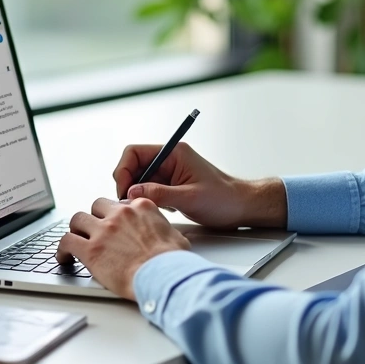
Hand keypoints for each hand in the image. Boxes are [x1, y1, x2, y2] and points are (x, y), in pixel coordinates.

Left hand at [56, 197, 190, 298]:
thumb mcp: (176, 237)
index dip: (115, 216)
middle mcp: (120, 214)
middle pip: (97, 207)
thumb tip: (167, 237)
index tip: (113, 225)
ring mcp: (103, 230)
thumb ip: (163, 230)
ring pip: (77, 219)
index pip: (120, 204)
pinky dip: (62, 249)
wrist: (163, 276)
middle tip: (94, 232)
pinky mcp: (90, 249)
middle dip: (94, 218)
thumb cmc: (172, 262)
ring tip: (76, 242)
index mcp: (141, 207)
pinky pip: (66, 241)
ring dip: (76, 230)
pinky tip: (64, 258)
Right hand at [113, 143, 286, 228]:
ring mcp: (169, 174)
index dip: (124, 170)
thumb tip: (131, 192)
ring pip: (139, 180)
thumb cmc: (223, 198)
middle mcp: (169, 160)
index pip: (135, 152)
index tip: (124, 190)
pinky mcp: (170, 187)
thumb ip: (159, 194)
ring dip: (137, 195)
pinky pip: (148, 191)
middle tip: (130, 204)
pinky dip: (147, 201)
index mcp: (174, 153)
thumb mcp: (189, 197)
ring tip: (147, 209)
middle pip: (133, 166)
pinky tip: (158, 211)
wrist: (241, 207)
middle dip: (128, 185)